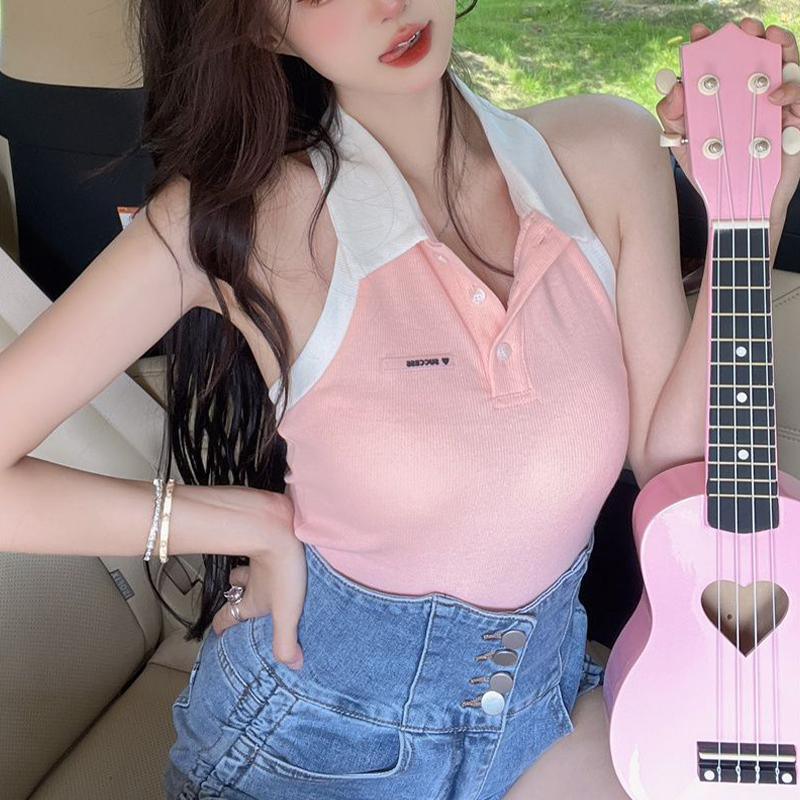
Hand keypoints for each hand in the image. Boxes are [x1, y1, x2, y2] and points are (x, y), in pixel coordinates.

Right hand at [211, 525, 306, 669]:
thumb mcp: (286, 612)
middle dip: (238, 595)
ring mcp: (260, 559)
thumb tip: (293, 666)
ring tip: (268, 579)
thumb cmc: (282, 568)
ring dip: (254, 573)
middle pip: (235, 589)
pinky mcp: (273, 539)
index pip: (227, 617)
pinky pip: (265, 548)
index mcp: (251, 600)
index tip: (218, 632)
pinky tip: (285, 554)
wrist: (281, 526)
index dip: (221, 626)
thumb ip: (285, 641)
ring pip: (249, 567)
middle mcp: (251, 580)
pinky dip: (270, 552)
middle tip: (244, 601)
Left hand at [656, 18, 799, 227]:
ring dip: (780, 46)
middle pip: (756, 54)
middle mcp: (751, 96)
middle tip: (742, 28)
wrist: (737, 206)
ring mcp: (775, 106)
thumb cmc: (713, 174)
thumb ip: (674, 119)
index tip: (698, 34)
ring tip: (769, 39)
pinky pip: (799, 98)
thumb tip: (675, 88)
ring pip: (785, 65)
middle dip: (750, 34)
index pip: (719, 63)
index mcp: (724, 97)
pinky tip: (774, 95)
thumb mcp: (686, 146)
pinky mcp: (794, 122)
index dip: (710, 44)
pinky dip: (790, 90)